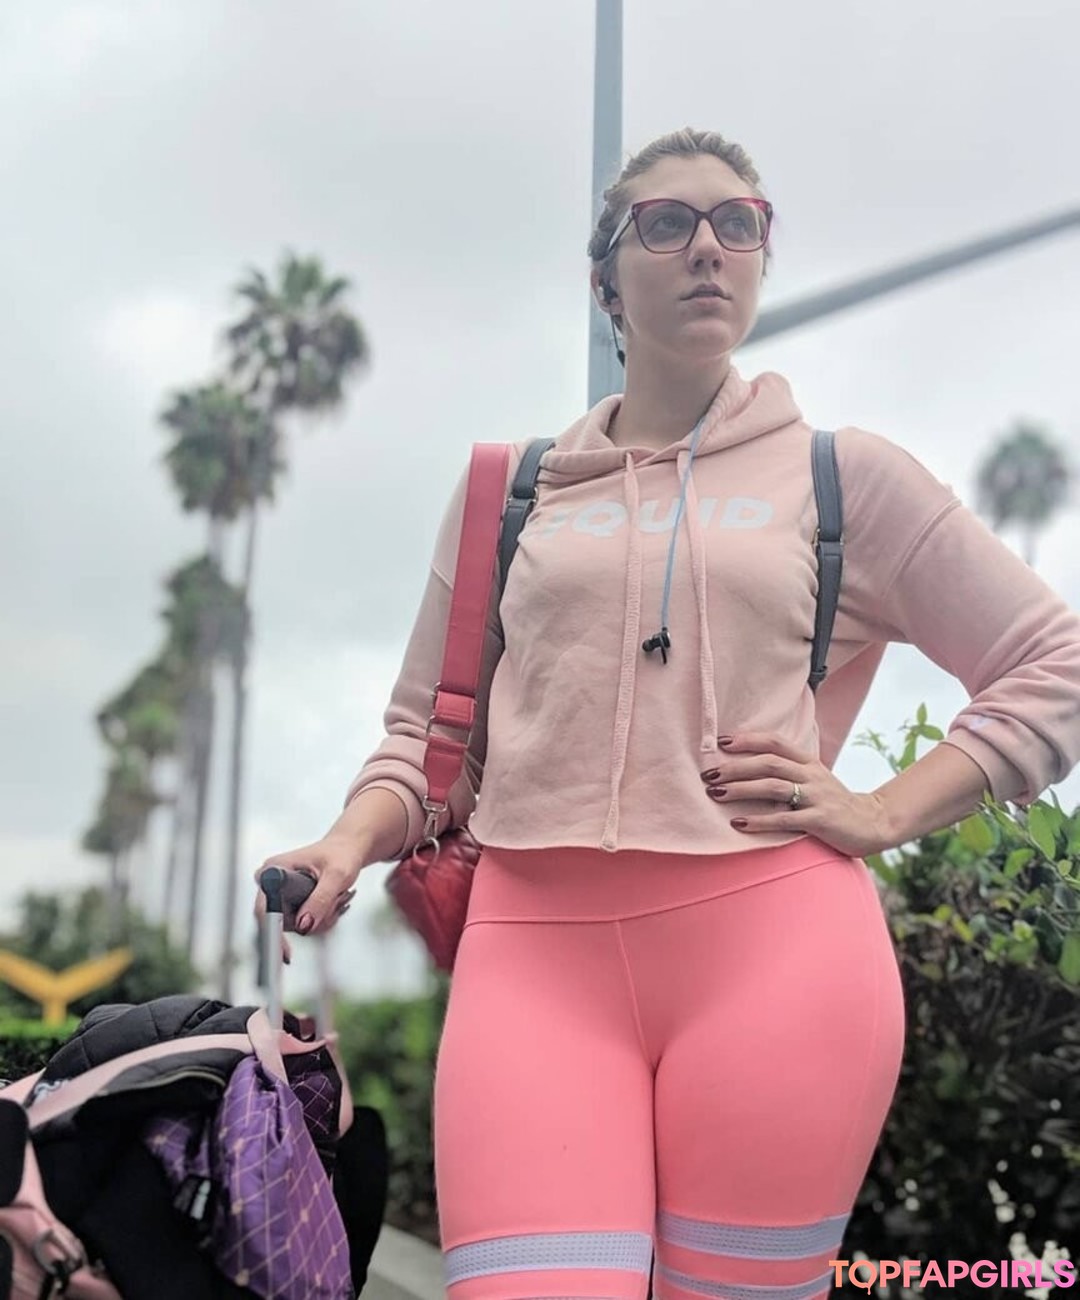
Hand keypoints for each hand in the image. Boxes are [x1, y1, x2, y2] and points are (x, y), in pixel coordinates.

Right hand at [254, 832, 362, 946]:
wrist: (347, 851)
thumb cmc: (342, 855)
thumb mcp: (337, 876)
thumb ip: (321, 900)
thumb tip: (304, 926)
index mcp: (274, 869)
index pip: (264, 909)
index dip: (273, 933)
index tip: (287, 955)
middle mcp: (270, 882)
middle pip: (280, 922)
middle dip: (310, 921)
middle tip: (336, 906)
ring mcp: (278, 894)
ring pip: (294, 927)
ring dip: (320, 920)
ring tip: (337, 899)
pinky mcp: (288, 903)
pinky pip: (301, 925)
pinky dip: (320, 921)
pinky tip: (333, 905)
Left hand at [700, 732, 892, 859]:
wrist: (872, 824)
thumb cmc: (832, 802)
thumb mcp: (813, 779)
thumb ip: (788, 771)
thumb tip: (746, 767)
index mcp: (808, 762)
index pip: (775, 742)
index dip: (747, 739)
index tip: (720, 742)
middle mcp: (811, 775)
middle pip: (768, 763)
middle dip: (735, 767)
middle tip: (708, 774)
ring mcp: (817, 797)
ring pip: (773, 787)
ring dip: (741, 790)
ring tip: (716, 794)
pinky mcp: (820, 820)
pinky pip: (785, 818)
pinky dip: (760, 821)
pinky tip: (739, 823)